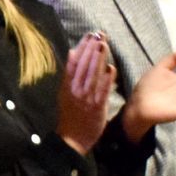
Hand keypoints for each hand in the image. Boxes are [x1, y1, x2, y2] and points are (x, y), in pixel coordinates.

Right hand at [56, 32, 116, 154]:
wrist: (72, 140)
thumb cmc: (70, 115)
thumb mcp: (65, 93)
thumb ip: (70, 73)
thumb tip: (73, 52)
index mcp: (66, 87)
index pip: (73, 63)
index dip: (81, 49)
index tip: (88, 36)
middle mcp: (75, 91)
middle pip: (83, 67)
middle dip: (91, 50)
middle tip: (98, 35)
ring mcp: (86, 99)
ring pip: (92, 76)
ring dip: (98, 60)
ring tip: (104, 45)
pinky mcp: (97, 108)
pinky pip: (102, 92)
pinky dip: (106, 80)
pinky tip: (111, 68)